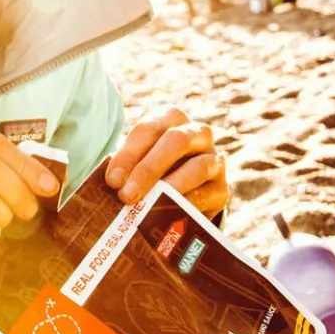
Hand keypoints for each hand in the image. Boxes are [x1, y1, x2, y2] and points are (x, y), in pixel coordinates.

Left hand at [104, 107, 227, 218]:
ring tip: (148, 206)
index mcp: (172, 119)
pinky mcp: (222, 189)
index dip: (128, 155)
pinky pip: (207, 195)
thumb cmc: (154, 171)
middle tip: (127, 195)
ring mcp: (214, 159)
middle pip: (176, 141)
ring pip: (197, 167)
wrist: (187, 191)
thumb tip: (114, 186)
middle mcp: (197, 133)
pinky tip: (167, 214)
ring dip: (170, 187)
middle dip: (148, 169)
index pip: (148, 129)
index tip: (112, 181)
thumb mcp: (139, 162)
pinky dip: (186, 205)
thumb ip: (127, 169)